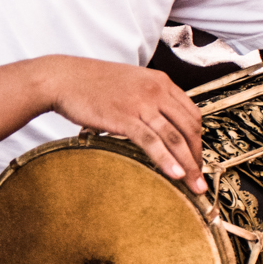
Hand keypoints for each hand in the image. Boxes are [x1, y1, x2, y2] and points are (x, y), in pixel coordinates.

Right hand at [39, 55, 206, 192]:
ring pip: (175, 137)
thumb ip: (147, 99)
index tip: (197, 157)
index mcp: (160, 81)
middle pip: (189, 127)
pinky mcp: (124, 117)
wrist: (63, 78)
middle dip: (198, 156)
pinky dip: (166, 160)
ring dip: (189, 164)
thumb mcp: (129, 83)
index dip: (198, 139)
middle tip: (199, 178)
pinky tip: (174, 175)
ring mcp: (140, 104)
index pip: (192, 113)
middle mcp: (156, 91)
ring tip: (195, 185)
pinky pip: (151, 142)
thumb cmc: (90, 83)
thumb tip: (156, 123)